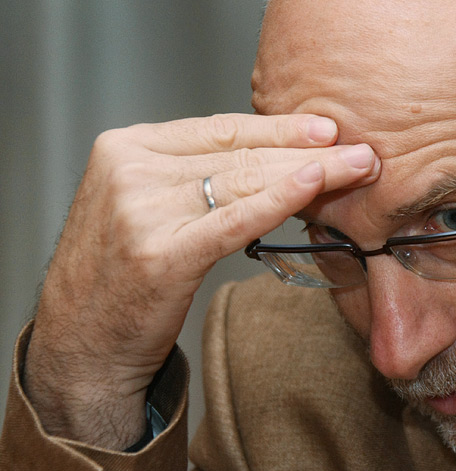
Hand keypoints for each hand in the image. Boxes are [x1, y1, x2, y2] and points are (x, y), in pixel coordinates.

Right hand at [23, 113, 378, 448]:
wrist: (81, 343)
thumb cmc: (123, 273)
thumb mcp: (147, 205)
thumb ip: (193, 176)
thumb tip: (275, 157)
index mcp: (126, 147)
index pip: (220, 129)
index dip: (279, 127)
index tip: (327, 128)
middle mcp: (131, 170)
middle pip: (239, 153)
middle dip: (307, 150)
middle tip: (360, 149)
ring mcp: (142, 210)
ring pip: (244, 180)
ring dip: (311, 172)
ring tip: (357, 168)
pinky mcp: (161, 253)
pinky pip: (234, 219)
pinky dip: (279, 200)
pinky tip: (314, 185)